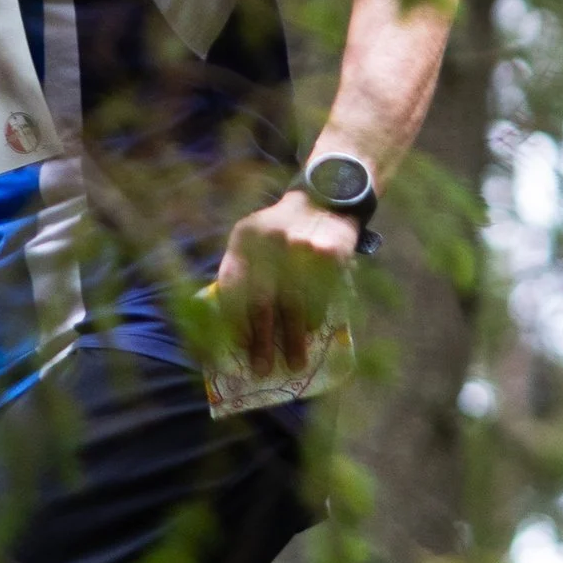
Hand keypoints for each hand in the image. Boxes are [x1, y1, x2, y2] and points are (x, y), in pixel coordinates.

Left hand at [212, 186, 359, 379]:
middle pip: (262, 301)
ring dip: (293, 338)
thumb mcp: (255, 237)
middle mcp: (270, 241)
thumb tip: (233, 326)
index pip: (232, 286)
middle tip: (261, 369)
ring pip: (294, 304)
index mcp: (245, 238)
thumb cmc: (284, 226)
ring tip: (294, 363)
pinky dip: (317, 316)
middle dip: (261, 341)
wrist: (328, 194)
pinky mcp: (331, 253)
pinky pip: (322, 294)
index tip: (237, 348)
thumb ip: (244, 270)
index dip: (232, 320)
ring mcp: (302, 247)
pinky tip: (313, 330)